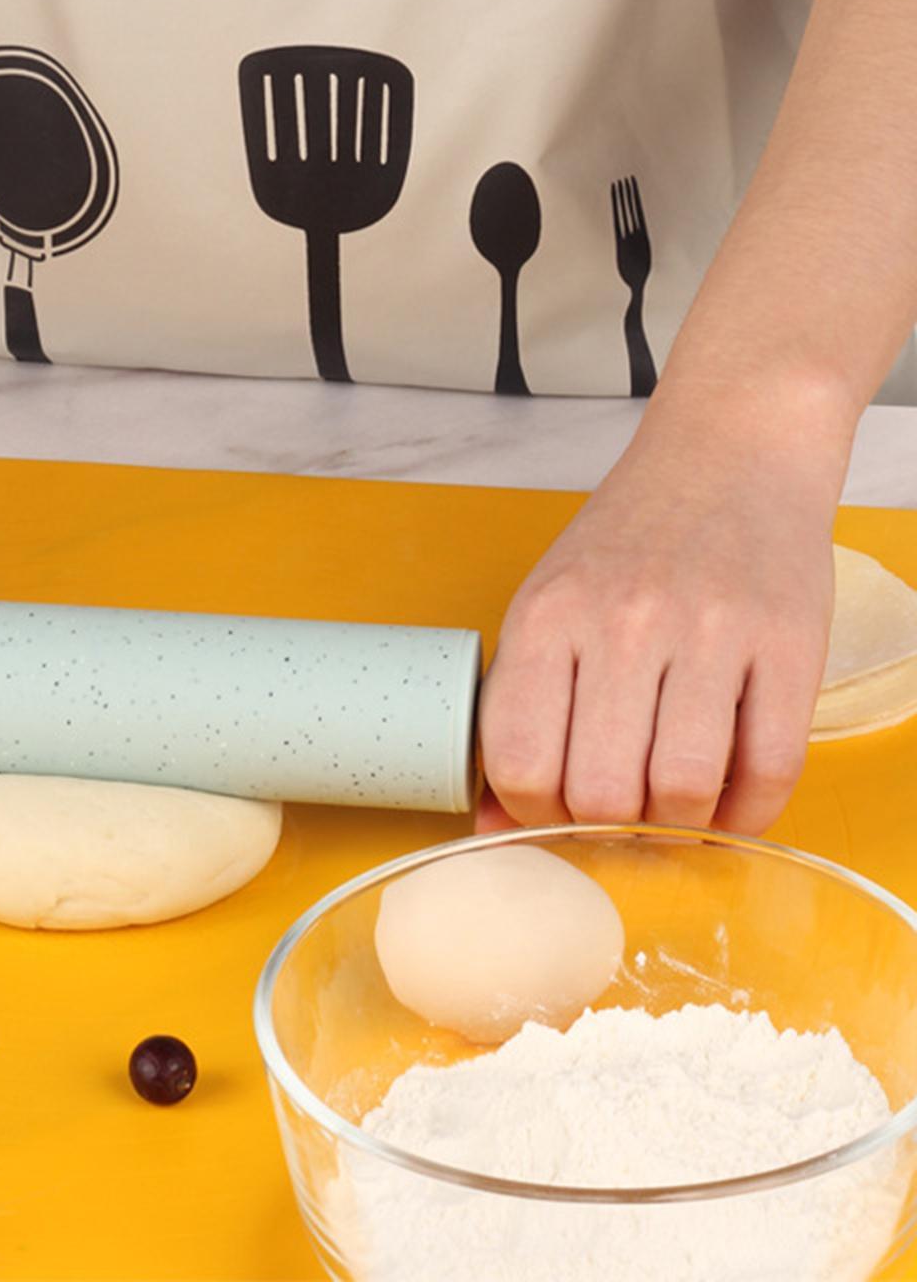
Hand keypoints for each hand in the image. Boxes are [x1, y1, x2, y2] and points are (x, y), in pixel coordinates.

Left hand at [477, 398, 843, 835]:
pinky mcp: (789, 644)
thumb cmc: (628, 542)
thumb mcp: (549, 607)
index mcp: (548, 615)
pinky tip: (729, 801)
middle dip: (607, 828)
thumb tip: (492, 826)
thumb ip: (520, 711)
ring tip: (673, 805)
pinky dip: (747, 813)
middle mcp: (624, 623)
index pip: (519, 761)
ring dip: (678, 826)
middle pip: (602, 792)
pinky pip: (770, 770)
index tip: (553, 809)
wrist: (730, 453)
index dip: (532, 812)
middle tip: (619, 814)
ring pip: (684, 791)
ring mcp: (710, 632)